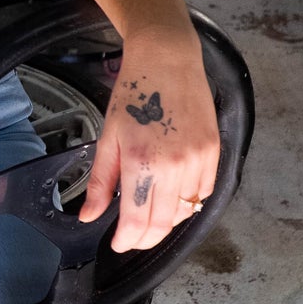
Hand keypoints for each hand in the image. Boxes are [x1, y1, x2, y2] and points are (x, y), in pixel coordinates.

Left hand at [78, 32, 220, 251]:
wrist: (167, 60)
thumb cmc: (134, 94)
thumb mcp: (108, 138)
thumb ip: (101, 183)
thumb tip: (88, 216)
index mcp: (142, 163)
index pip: (138, 221)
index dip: (127, 240)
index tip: (118, 243)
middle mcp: (174, 166)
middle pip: (163, 224)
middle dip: (145, 238)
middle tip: (131, 237)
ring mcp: (198, 160)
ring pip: (184, 210)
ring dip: (165, 220)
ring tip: (149, 212)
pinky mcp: (214, 152)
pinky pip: (203, 192)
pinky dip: (187, 200)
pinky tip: (170, 193)